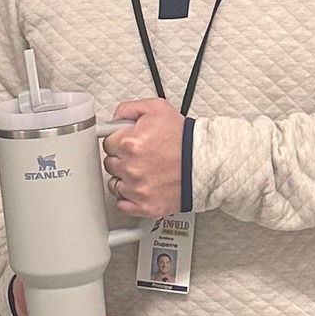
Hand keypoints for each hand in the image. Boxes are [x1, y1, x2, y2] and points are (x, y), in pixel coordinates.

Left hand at [103, 97, 184, 219]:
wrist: (207, 163)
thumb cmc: (185, 138)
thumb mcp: (157, 109)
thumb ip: (129, 109)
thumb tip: (115, 119)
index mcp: (130, 144)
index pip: (107, 143)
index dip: (119, 142)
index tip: (128, 144)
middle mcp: (131, 168)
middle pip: (110, 164)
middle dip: (122, 159)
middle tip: (140, 157)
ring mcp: (137, 189)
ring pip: (114, 185)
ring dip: (124, 179)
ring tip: (144, 172)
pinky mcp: (145, 206)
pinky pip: (122, 205)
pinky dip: (129, 199)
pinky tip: (140, 189)